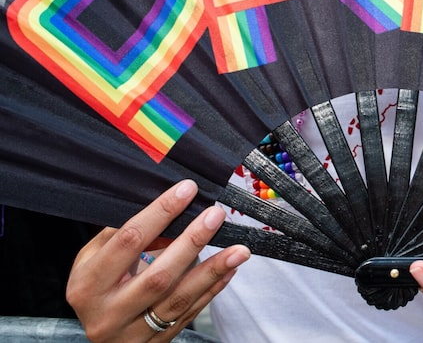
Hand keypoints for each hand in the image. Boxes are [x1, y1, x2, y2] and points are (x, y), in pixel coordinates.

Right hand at [66, 179, 250, 341]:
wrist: (100, 337)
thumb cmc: (96, 288)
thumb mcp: (93, 260)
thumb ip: (122, 236)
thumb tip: (166, 208)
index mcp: (88, 284)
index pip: (129, 241)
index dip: (160, 212)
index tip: (186, 190)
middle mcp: (109, 312)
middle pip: (158, 275)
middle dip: (191, 241)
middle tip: (215, 215)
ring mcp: (133, 332)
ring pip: (179, 299)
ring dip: (213, 271)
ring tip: (239, 250)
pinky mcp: (156, 342)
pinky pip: (190, 313)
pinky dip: (212, 289)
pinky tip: (230, 270)